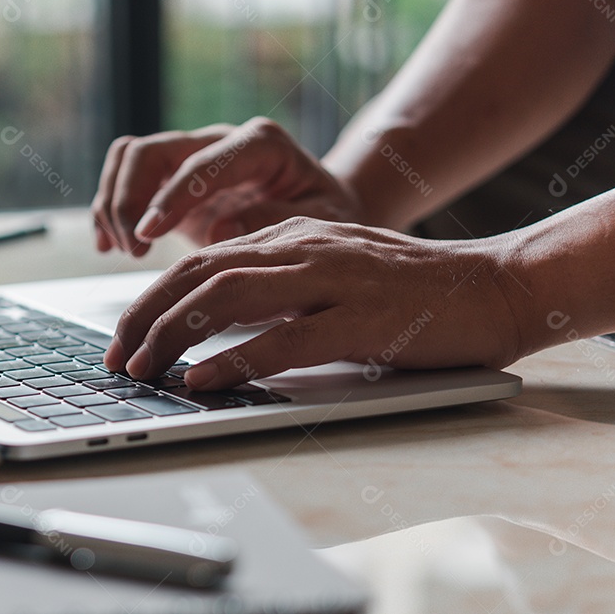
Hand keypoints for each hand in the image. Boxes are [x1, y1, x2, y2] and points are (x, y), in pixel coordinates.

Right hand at [90, 117, 363, 256]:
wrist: (324, 207)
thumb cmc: (327, 212)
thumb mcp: (324, 220)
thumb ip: (277, 220)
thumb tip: (220, 228)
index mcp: (261, 144)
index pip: (202, 162)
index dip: (171, 196)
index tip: (148, 233)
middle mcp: (220, 141)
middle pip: (152, 150)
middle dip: (130, 199)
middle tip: (133, 248)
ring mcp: (193, 157)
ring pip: (130, 158)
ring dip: (114, 203)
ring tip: (121, 250)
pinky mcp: (174, 180)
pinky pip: (126, 178)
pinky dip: (110, 209)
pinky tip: (110, 245)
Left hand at [103, 217, 525, 389]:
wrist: (495, 285)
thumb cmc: (412, 291)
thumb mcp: (333, 271)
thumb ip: (280, 286)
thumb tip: (214, 326)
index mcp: (292, 236)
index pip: (202, 261)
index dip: (153, 298)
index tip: (124, 335)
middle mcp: (304, 248)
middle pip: (201, 274)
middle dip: (147, 317)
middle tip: (118, 358)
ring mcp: (333, 279)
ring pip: (229, 297)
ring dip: (175, 335)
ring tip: (145, 370)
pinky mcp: (363, 318)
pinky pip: (284, 339)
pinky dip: (236, 359)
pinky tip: (203, 378)